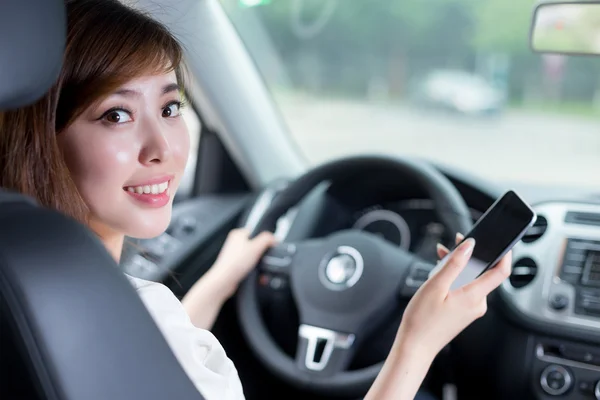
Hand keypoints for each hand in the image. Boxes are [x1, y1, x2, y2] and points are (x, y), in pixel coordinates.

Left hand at [211, 228, 276, 296]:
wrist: (224, 281)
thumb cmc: (233, 264)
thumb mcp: (256, 247)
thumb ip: (267, 239)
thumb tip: (273, 238)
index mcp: (238, 234)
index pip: (256, 232)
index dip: (265, 240)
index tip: (269, 247)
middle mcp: (236, 244)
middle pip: (257, 247)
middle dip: (263, 257)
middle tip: (264, 261)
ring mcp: (236, 256)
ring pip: (255, 259)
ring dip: (261, 266)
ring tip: (261, 271)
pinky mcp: (237, 267)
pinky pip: (251, 267)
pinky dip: (256, 272)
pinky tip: (258, 276)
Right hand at [396, 233, 511, 359]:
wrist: (415, 346)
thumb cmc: (422, 321)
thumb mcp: (435, 285)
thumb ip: (454, 263)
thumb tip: (469, 246)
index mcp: (474, 296)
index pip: (501, 272)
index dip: (504, 254)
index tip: (501, 241)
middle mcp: (477, 304)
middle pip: (483, 273)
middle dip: (470, 255)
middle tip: (456, 242)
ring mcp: (470, 309)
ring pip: (471, 280)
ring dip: (459, 266)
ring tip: (441, 257)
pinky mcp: (462, 312)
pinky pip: (464, 289)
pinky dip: (455, 278)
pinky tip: (440, 274)